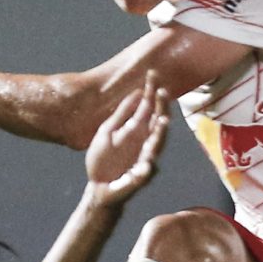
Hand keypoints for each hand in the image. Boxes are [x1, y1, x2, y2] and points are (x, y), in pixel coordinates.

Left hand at [84, 79, 170, 198]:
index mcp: (137, 131)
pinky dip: (144, 172)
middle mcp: (145, 144)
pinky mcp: (137, 180)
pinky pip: (143, 176)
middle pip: (157, 123)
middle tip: (162, 91)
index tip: (153, 74)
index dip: (150, 91)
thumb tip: (136, 92)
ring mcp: (143, 161)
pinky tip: (147, 165)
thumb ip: (122, 114)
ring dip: (160, 135)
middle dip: (160, 108)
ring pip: (155, 147)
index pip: (148, 108)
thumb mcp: (108, 131)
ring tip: (162, 121)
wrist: (100, 187)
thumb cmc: (105, 158)